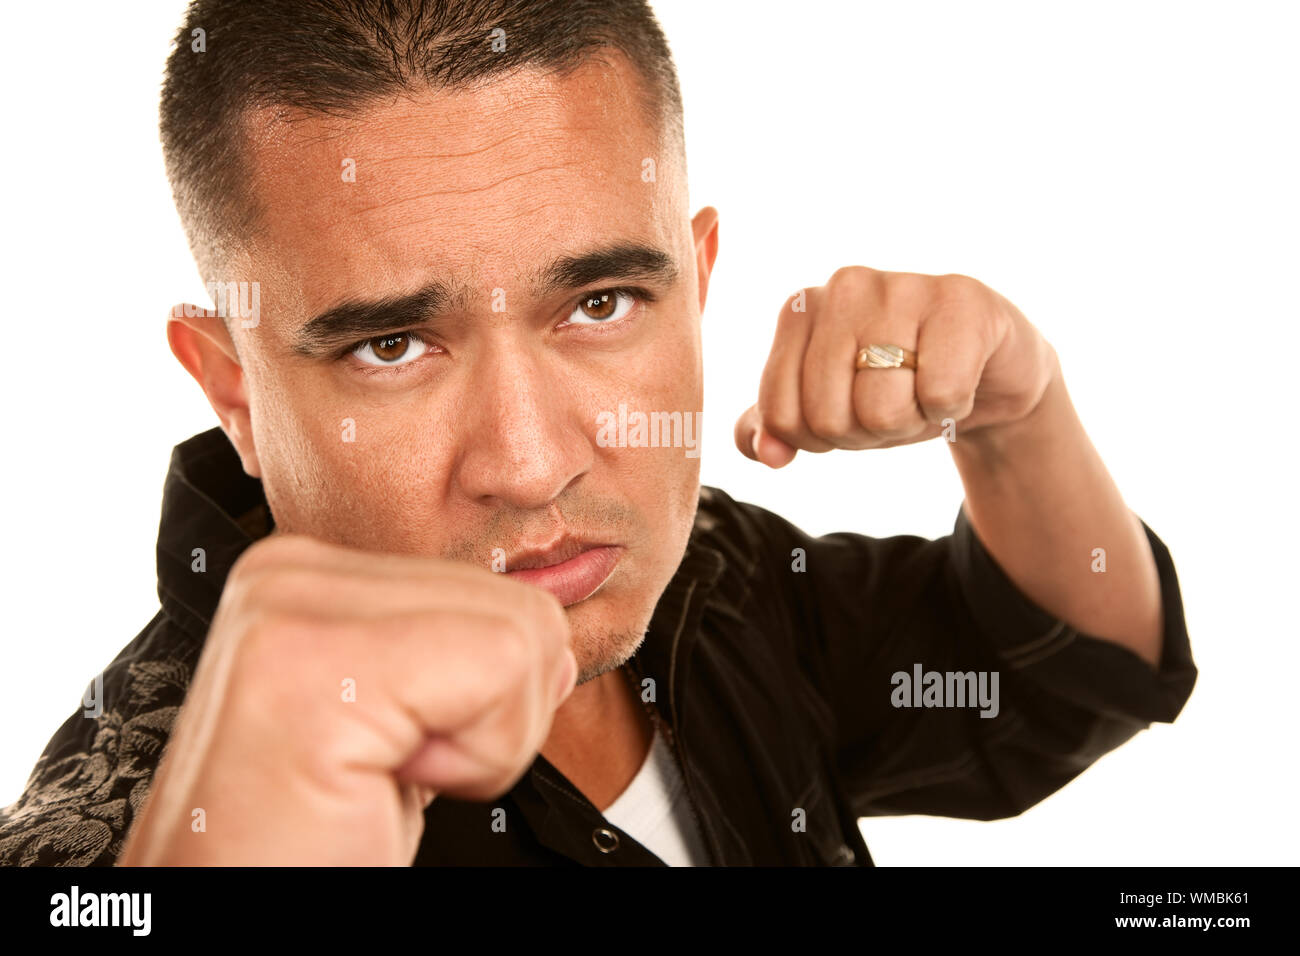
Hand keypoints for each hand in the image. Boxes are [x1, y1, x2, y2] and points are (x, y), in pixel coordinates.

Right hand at [118, 533, 576, 865]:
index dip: (486, 703)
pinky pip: (504, 667)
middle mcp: (287, 572)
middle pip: (520, 607)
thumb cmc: (311, 847)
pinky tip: (380, 787)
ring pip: (524, 635)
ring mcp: (290, 607)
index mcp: (307, 577)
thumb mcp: (396, 728)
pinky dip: (479, 758)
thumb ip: (453, 660)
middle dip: (490, 719)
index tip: (391, 760)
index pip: (496, 593)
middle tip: (382, 778)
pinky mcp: (310, 665)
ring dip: (480, 744)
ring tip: (374, 780)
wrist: (242, 916)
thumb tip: (551, 638)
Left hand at [734, 266, 1058, 466]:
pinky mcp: (962, 300)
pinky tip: (961, 379)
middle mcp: (844, 286)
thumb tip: (768, 452)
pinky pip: (940, 393)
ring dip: (911, 421)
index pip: (782, 416)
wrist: (989, 372)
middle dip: (867, 433)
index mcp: (799, 310)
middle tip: (897, 402)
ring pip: (882, 410)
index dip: (822, 440)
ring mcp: (903, 286)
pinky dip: (952, 407)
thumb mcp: (828, 411)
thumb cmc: (898, 387)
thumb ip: (776, 430)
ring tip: (926, 391)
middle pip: (829, 418)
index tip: (853, 411)